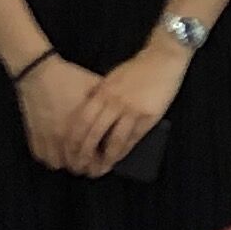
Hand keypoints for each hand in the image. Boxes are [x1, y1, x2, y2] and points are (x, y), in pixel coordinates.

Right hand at [17, 55, 103, 174]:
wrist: (39, 71)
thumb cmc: (70, 78)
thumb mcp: (96, 88)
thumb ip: (110, 103)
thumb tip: (125, 112)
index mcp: (82, 128)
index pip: (94, 158)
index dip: (103, 163)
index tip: (107, 161)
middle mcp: (63, 137)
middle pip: (76, 166)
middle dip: (86, 166)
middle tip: (93, 163)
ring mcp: (46, 138)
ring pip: (59, 164)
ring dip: (68, 163)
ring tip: (76, 158)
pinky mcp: (34, 135)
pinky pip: (42, 157)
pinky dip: (51, 157)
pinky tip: (59, 152)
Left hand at [69, 37, 186, 173]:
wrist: (162, 58)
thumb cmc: (137, 69)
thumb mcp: (111, 79)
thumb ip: (100, 96)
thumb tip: (89, 116)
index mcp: (101, 92)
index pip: (81, 121)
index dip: (73, 140)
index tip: (68, 153)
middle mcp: (113, 102)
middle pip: (93, 133)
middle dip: (84, 154)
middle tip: (79, 168)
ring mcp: (131, 110)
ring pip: (113, 140)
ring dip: (104, 159)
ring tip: (98, 170)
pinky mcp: (147, 116)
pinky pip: (132, 139)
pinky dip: (122, 152)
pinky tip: (116, 160)